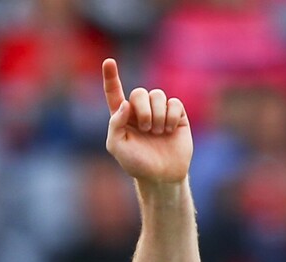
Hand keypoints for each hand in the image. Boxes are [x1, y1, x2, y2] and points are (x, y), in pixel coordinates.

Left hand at [102, 57, 191, 184]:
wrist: (161, 175)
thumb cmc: (136, 163)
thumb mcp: (117, 147)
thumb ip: (115, 125)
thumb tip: (124, 104)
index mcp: (121, 117)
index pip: (114, 93)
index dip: (111, 77)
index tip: (108, 62)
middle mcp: (139, 111)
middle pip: (139, 93)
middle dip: (143, 110)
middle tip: (146, 129)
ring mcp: (159, 111)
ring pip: (158, 95)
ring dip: (157, 114)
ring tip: (157, 132)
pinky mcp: (176, 114)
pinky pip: (174, 103)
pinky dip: (170, 117)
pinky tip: (169, 130)